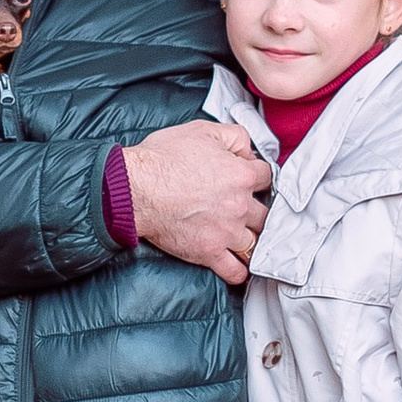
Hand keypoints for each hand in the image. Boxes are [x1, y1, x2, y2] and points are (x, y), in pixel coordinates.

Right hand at [122, 121, 271, 283]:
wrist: (136, 189)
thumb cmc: (162, 159)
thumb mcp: (203, 130)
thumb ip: (234, 137)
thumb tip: (247, 150)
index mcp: (241, 175)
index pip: (266, 176)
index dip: (257, 175)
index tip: (250, 179)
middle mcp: (239, 205)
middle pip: (265, 213)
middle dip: (258, 210)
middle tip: (245, 208)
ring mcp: (226, 232)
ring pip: (256, 243)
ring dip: (252, 240)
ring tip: (244, 237)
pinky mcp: (209, 252)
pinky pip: (235, 270)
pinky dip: (240, 270)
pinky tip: (238, 264)